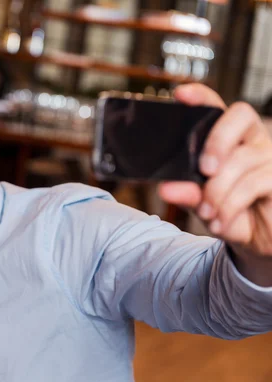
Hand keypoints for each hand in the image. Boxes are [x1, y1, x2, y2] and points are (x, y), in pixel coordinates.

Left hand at [159, 84, 271, 258]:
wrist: (258, 240)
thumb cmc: (228, 213)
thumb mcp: (202, 204)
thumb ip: (187, 193)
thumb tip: (167, 188)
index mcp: (228, 139)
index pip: (217, 108)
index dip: (202, 97)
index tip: (181, 94)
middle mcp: (252, 140)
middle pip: (239, 116)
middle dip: (217, 141)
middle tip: (204, 170)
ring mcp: (270, 156)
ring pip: (242, 160)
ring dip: (218, 191)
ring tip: (207, 214)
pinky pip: (254, 183)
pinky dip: (231, 206)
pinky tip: (221, 222)